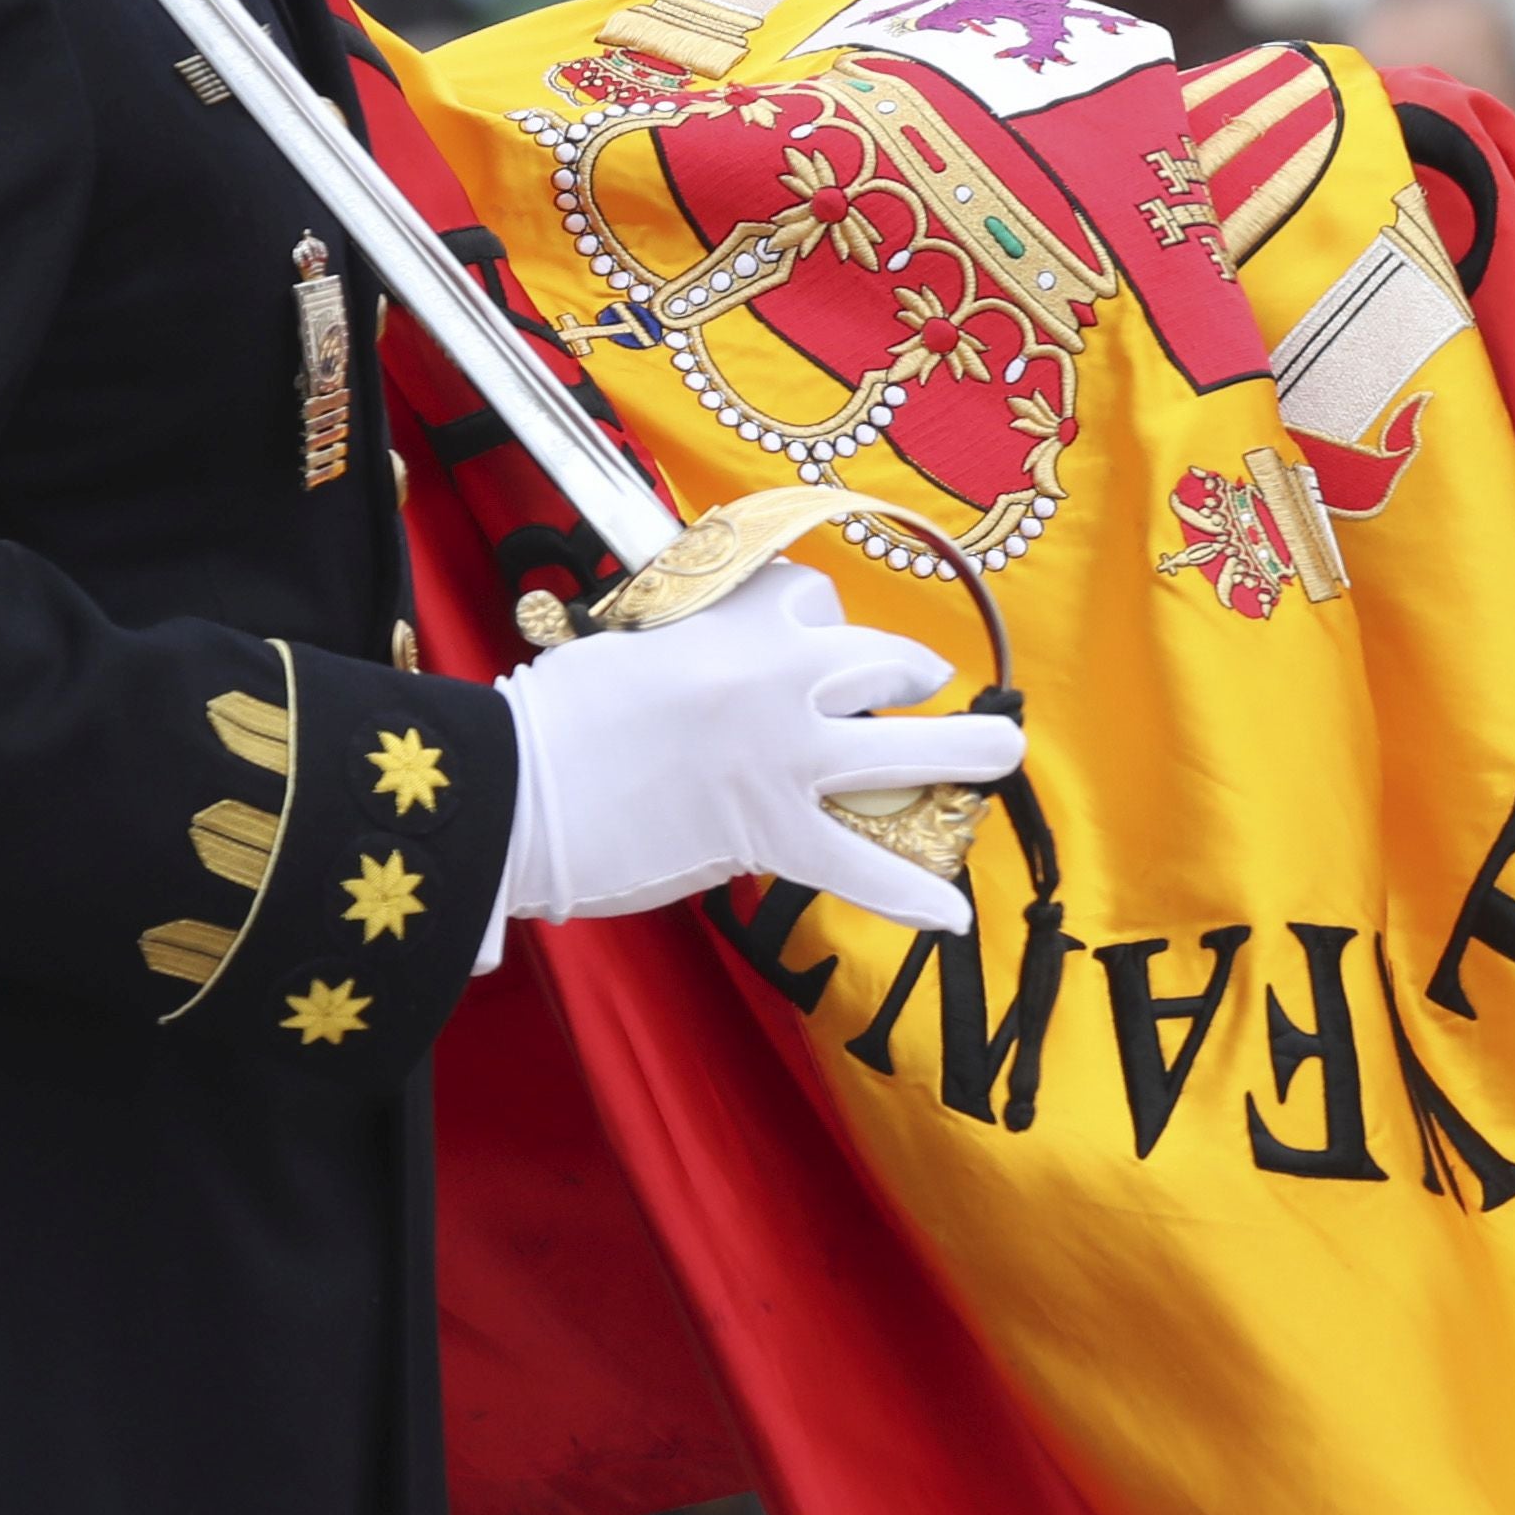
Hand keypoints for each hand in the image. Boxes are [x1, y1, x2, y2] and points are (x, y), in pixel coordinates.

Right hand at [496, 561, 1022, 938]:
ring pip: (907, 753)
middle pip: (886, 662)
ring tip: (999, 758)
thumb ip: (691, 647)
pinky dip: (912, 896)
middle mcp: (779, 678)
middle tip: (922, 688)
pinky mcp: (773, 833)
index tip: (813, 641)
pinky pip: (864, 867)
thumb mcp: (630, 642)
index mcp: (735, 620)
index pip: (812, 599)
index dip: (821, 624)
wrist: (514, 786)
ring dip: (966, 754)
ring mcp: (786, 757)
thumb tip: (714, 666)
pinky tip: (953, 915)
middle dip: (914, 676)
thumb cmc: (554, 717)